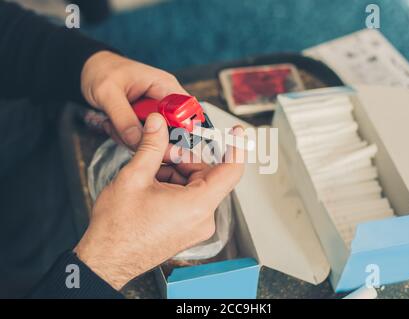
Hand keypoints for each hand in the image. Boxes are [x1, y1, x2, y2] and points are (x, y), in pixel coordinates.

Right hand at [74, 113, 244, 289]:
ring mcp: (197, 226)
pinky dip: (176, 187)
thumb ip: (151, 146)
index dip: (236, 147)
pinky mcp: (189, 230)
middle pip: (208, 175)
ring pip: (197, 186)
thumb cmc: (118, 228)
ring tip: (150, 173)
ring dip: (177, 173)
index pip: (231, 171)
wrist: (106, 259)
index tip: (237, 132)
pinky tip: (153, 186)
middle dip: (185, 159)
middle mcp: (203, 219)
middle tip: (162, 151)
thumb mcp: (133, 177)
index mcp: (196, 205)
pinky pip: (191, 199)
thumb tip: (158, 123)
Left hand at [81, 51, 186, 148]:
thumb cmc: (102, 71)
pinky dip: (129, 139)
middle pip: (173, 131)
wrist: (92, 70)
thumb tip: (139, 142)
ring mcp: (157, 112)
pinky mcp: (147, 121)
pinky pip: (145, 138)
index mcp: (165, 85)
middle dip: (150, 139)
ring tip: (114, 126)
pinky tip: (114, 127)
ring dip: (135, 140)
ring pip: (157, 139)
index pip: (186, 113)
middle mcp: (165, 99)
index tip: (161, 145)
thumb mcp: (107, 93)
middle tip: (127, 135)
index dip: (180, 132)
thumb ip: (124, 119)